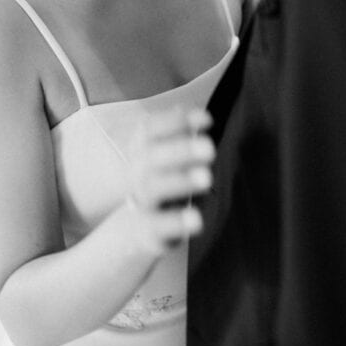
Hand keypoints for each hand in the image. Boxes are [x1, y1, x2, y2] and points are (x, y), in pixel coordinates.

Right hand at [126, 106, 214, 252]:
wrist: (135, 231)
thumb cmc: (160, 185)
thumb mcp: (165, 159)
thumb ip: (179, 138)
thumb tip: (198, 114)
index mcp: (140, 152)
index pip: (150, 129)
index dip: (176, 121)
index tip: (209, 118)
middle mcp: (138, 174)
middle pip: (151, 158)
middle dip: (180, 150)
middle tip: (210, 148)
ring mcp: (142, 203)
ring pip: (153, 189)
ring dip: (179, 181)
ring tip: (207, 178)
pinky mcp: (150, 232)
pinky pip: (159, 226)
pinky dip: (177, 222)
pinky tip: (197, 219)